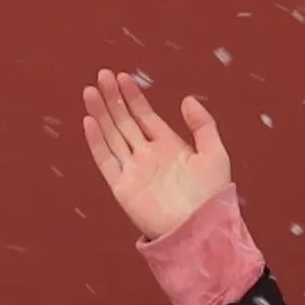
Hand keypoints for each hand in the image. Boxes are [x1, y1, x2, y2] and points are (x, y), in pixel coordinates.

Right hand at [79, 69, 234, 243]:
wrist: (199, 229)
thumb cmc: (211, 195)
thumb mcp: (214, 153)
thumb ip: (203, 125)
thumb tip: (186, 99)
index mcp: (168, 146)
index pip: (145, 115)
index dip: (133, 96)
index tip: (123, 77)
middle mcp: (147, 155)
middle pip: (124, 121)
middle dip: (113, 98)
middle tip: (102, 75)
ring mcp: (133, 170)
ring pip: (112, 135)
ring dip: (101, 113)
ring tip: (90, 91)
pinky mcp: (122, 187)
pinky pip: (105, 160)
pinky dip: (96, 141)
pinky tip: (89, 121)